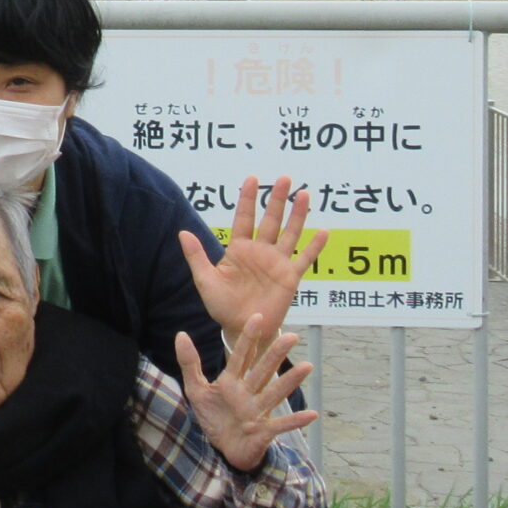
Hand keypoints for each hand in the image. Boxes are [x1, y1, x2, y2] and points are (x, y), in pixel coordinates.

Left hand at [176, 314, 315, 471]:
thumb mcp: (196, 389)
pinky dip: (296, 420)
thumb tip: (181, 334)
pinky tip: (312, 414)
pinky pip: (281, 424)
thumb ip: (189, 363)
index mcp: (232, 381)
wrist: (221, 450)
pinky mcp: (264, 431)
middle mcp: (248, 393)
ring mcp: (258, 411)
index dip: (247, 338)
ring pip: (275, 393)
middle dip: (275, 354)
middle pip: (263, 370)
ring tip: (307, 366)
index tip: (257, 318)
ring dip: (291, 381)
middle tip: (291, 336)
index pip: (241, 356)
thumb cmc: (213, 418)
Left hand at [179, 173, 328, 347]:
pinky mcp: (290, 278)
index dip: (248, 199)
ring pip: (290, 234)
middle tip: (285, 178)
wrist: (242, 329)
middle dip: (277, 199)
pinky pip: (304, 259)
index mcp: (239, 249)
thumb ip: (196, 256)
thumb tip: (182, 233)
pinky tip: (324, 232)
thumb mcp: (205, 280)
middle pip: (271, 220)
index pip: (244, 218)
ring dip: (298, 215)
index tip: (253, 178)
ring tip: (304, 195)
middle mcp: (260, 252)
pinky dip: (315, 246)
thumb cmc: (222, 305)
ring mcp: (277, 263)